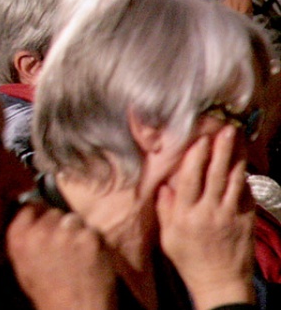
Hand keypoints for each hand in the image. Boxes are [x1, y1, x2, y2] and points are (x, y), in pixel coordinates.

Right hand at [7, 202, 114, 309]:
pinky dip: (94, 242)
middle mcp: (40, 231)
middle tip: (65, 245)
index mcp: (19, 237)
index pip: (30, 207)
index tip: (47, 221)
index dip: (41, 214)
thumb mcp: (23, 266)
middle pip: (54, 212)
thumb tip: (31, 218)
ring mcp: (66, 233)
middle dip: (60, 225)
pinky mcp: (90, 237)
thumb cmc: (49, 293)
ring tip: (78, 254)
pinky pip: (93, 231)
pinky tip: (90, 259)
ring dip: (78, 232)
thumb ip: (25, 238)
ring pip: (74, 219)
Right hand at [156, 126, 255, 308]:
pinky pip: (246, 194)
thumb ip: (166, 210)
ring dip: (236, 157)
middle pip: (215, 174)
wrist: (220, 281)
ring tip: (237, 139)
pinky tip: (242, 166)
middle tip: (225, 129)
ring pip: (234, 180)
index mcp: (185, 215)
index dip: (196, 157)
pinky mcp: (246, 220)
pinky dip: (244, 178)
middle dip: (221, 150)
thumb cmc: (189, 259)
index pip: (190, 179)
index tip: (199, 139)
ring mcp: (230, 215)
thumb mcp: (168, 237)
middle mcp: (208, 212)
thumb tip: (164, 186)